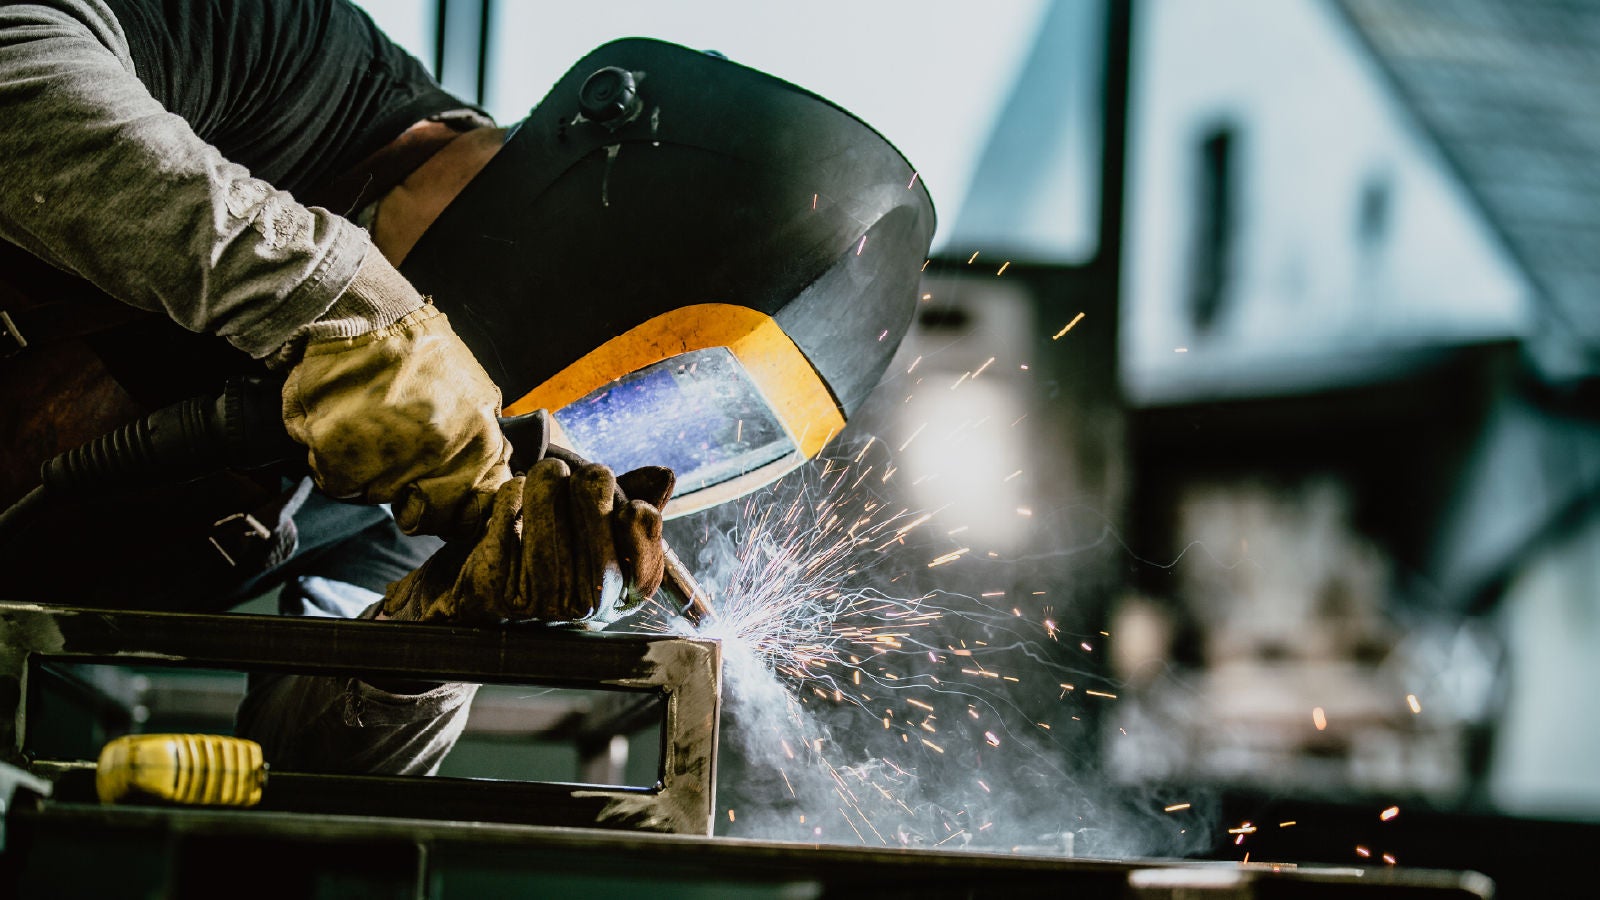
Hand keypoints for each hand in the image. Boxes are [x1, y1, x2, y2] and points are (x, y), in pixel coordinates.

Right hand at [281, 304, 510, 539]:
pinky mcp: (337, 458)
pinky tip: (342, 422)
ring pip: (372, 495)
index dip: (452, 510)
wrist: (366, 314)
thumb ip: (482, 441)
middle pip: (419, 511)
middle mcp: (435, 460)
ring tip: (368, 422)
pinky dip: (332, 458)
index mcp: (477, 446)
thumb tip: (489, 479)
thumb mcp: (477, 392)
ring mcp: (384, 463)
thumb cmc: (422, 349)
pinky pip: (334, 479)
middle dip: (408, 491)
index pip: (471, 514)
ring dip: (367, 469)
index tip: (437, 494)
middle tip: (394, 449)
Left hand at [381, 455, 673, 626]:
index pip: (645, 569)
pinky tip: (515, 491)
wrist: (479, 607)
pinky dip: (511, 496)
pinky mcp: (498, 592)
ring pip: (548, 525)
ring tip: (546, 470)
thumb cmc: (547, 564)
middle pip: (597, 533)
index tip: (629, 504)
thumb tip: (665, 477)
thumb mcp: (593, 540)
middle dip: (590, 489)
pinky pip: (506, 523)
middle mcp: (584, 609)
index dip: (640, 529)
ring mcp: (540, 604)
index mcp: (617, 599)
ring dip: (546, 483)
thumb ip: (627, 508)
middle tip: (581, 471)